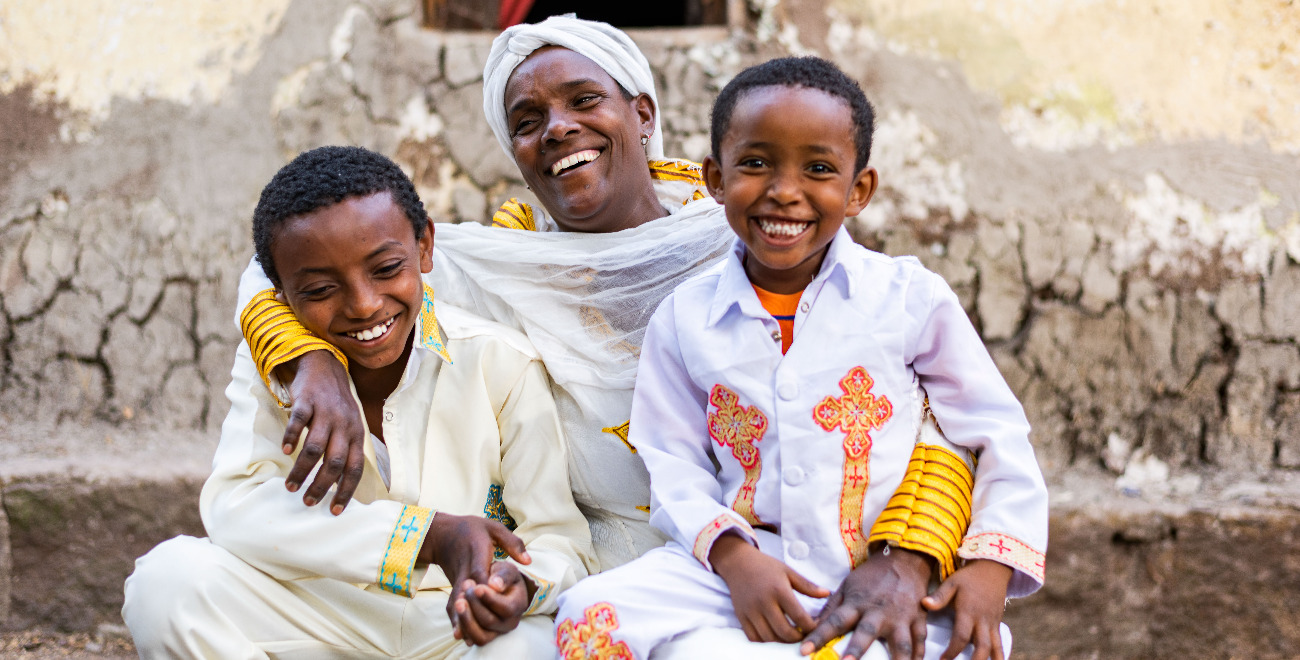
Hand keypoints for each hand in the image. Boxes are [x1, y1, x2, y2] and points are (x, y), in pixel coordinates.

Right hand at [279, 350, 366, 514]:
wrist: (324, 366)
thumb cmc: (336, 405)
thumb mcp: (350, 426)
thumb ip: (346, 450)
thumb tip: (340, 485)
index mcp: (356, 434)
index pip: (354, 468)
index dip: (345, 490)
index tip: (335, 510)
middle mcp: (344, 425)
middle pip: (334, 462)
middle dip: (321, 485)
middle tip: (308, 502)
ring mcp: (325, 412)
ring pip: (315, 447)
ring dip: (302, 470)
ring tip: (291, 486)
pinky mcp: (307, 401)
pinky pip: (299, 422)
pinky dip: (292, 438)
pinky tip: (285, 451)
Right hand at [420, 513, 529, 637]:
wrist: (442, 534)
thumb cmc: (471, 529)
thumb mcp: (493, 528)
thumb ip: (512, 543)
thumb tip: (528, 561)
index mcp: (476, 551)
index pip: (480, 570)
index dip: (485, 583)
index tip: (492, 593)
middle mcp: (465, 568)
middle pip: (468, 590)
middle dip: (473, 605)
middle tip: (482, 621)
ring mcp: (457, 579)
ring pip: (458, 600)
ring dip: (462, 617)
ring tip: (467, 635)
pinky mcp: (453, 586)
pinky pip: (453, 603)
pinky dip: (455, 618)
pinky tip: (459, 634)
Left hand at [452, 561, 533, 645]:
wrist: (498, 588)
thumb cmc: (503, 578)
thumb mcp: (507, 570)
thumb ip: (503, 576)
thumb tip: (495, 585)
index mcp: (518, 606)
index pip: (506, 608)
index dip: (489, 599)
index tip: (477, 587)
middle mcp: (509, 623)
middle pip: (489, 621)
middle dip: (474, 604)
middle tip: (466, 584)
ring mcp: (496, 633)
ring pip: (480, 637)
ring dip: (465, 618)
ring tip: (459, 600)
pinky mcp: (483, 636)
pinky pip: (470, 638)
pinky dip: (461, 626)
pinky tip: (456, 609)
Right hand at [709, 533, 828, 642]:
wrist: (738, 563)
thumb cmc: (766, 566)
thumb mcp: (788, 571)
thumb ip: (807, 585)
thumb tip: (827, 593)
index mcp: (779, 590)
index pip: (799, 616)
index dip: (811, 627)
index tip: (816, 626)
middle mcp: (764, 602)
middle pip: (784, 631)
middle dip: (798, 638)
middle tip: (804, 635)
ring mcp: (751, 611)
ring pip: (769, 638)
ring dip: (783, 642)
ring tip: (791, 636)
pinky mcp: (741, 617)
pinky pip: (754, 638)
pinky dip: (766, 642)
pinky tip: (774, 635)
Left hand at [801, 546, 932, 659]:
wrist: (904, 559)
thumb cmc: (872, 576)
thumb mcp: (847, 585)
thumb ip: (831, 608)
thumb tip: (811, 625)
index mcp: (857, 603)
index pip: (833, 622)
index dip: (818, 637)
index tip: (804, 650)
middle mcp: (878, 611)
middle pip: (866, 633)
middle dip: (856, 650)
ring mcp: (900, 616)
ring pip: (901, 643)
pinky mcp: (918, 619)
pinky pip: (920, 641)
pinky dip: (919, 656)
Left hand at [922, 559, 1011, 659]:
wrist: (993, 569)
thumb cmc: (968, 577)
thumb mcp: (952, 582)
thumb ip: (939, 596)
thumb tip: (923, 604)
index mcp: (968, 611)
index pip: (961, 636)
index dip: (952, 651)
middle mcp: (982, 620)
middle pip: (981, 647)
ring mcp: (992, 623)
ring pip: (994, 648)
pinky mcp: (998, 623)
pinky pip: (1000, 643)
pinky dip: (999, 656)